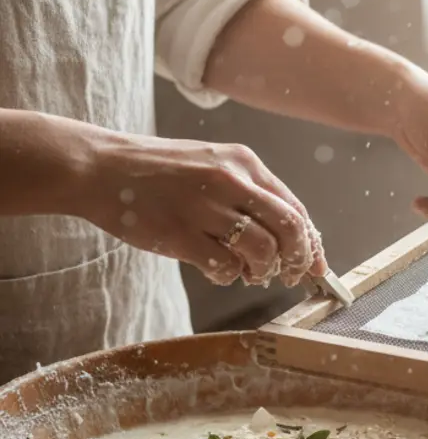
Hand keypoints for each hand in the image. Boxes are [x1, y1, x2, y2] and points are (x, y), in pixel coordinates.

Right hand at [80, 130, 327, 286]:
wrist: (99, 167)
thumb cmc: (157, 171)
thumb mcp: (212, 165)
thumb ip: (248, 194)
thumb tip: (284, 237)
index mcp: (244, 162)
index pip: (295, 207)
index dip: (311, 241)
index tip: (316, 264)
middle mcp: (231, 180)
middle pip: (289, 228)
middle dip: (298, 259)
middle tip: (291, 276)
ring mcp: (205, 206)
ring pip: (262, 250)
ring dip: (262, 270)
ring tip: (249, 273)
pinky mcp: (179, 233)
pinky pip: (223, 266)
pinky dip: (229, 277)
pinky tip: (218, 271)